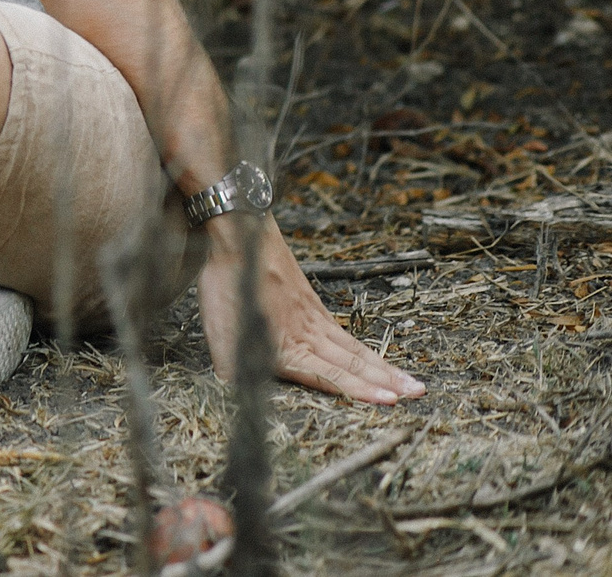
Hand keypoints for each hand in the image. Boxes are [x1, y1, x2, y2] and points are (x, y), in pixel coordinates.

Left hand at [198, 215, 423, 404]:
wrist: (242, 236)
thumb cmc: (230, 285)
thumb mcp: (219, 334)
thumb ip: (230, 369)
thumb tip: (231, 395)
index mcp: (290, 348)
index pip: (332, 376)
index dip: (360, 392)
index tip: (392, 403)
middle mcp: (310, 335)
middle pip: (354, 364)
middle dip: (387, 383)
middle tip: (420, 394)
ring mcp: (314, 318)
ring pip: (355, 349)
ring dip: (384, 368)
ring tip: (410, 382)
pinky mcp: (311, 303)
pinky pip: (343, 331)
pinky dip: (362, 348)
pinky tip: (369, 355)